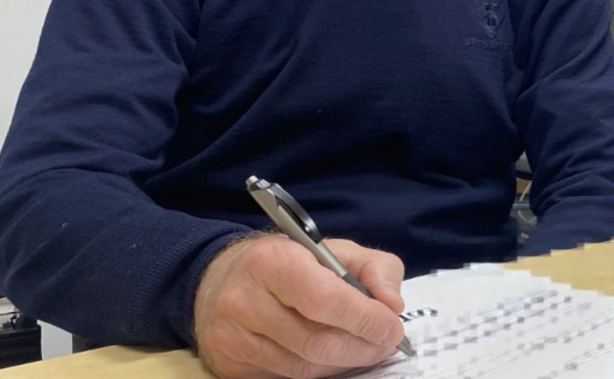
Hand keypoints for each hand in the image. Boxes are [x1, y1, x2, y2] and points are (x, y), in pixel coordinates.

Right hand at [193, 234, 406, 377]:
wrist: (221, 278)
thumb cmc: (288, 262)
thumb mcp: (336, 249)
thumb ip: (375, 268)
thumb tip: (392, 305)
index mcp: (273, 261)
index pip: (325, 299)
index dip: (365, 319)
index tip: (391, 327)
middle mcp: (244, 300)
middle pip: (316, 342)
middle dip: (362, 347)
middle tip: (385, 343)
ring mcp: (232, 337)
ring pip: (303, 368)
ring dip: (343, 363)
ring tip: (361, 347)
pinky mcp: (229, 365)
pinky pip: (284, 378)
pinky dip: (317, 372)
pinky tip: (328, 356)